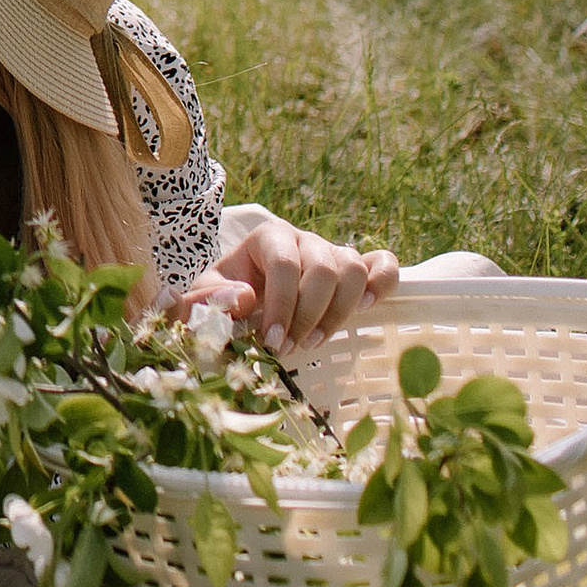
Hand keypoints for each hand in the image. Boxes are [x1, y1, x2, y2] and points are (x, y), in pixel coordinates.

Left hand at [174, 223, 399, 356]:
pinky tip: (366, 309)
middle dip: (309, 316)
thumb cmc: (226, 297)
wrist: (243, 296)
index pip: (285, 265)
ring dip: (339, 312)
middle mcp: (304, 239)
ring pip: (353, 270)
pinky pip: (383, 264)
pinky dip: (382, 284)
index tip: (272, 342)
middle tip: (291, 348)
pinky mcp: (355, 268)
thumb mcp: (203, 298)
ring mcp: (332, 251)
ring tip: (315, 341)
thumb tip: (244, 297)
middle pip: (323, 269)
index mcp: (268, 237)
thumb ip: (205, 299)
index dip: (282, 306)